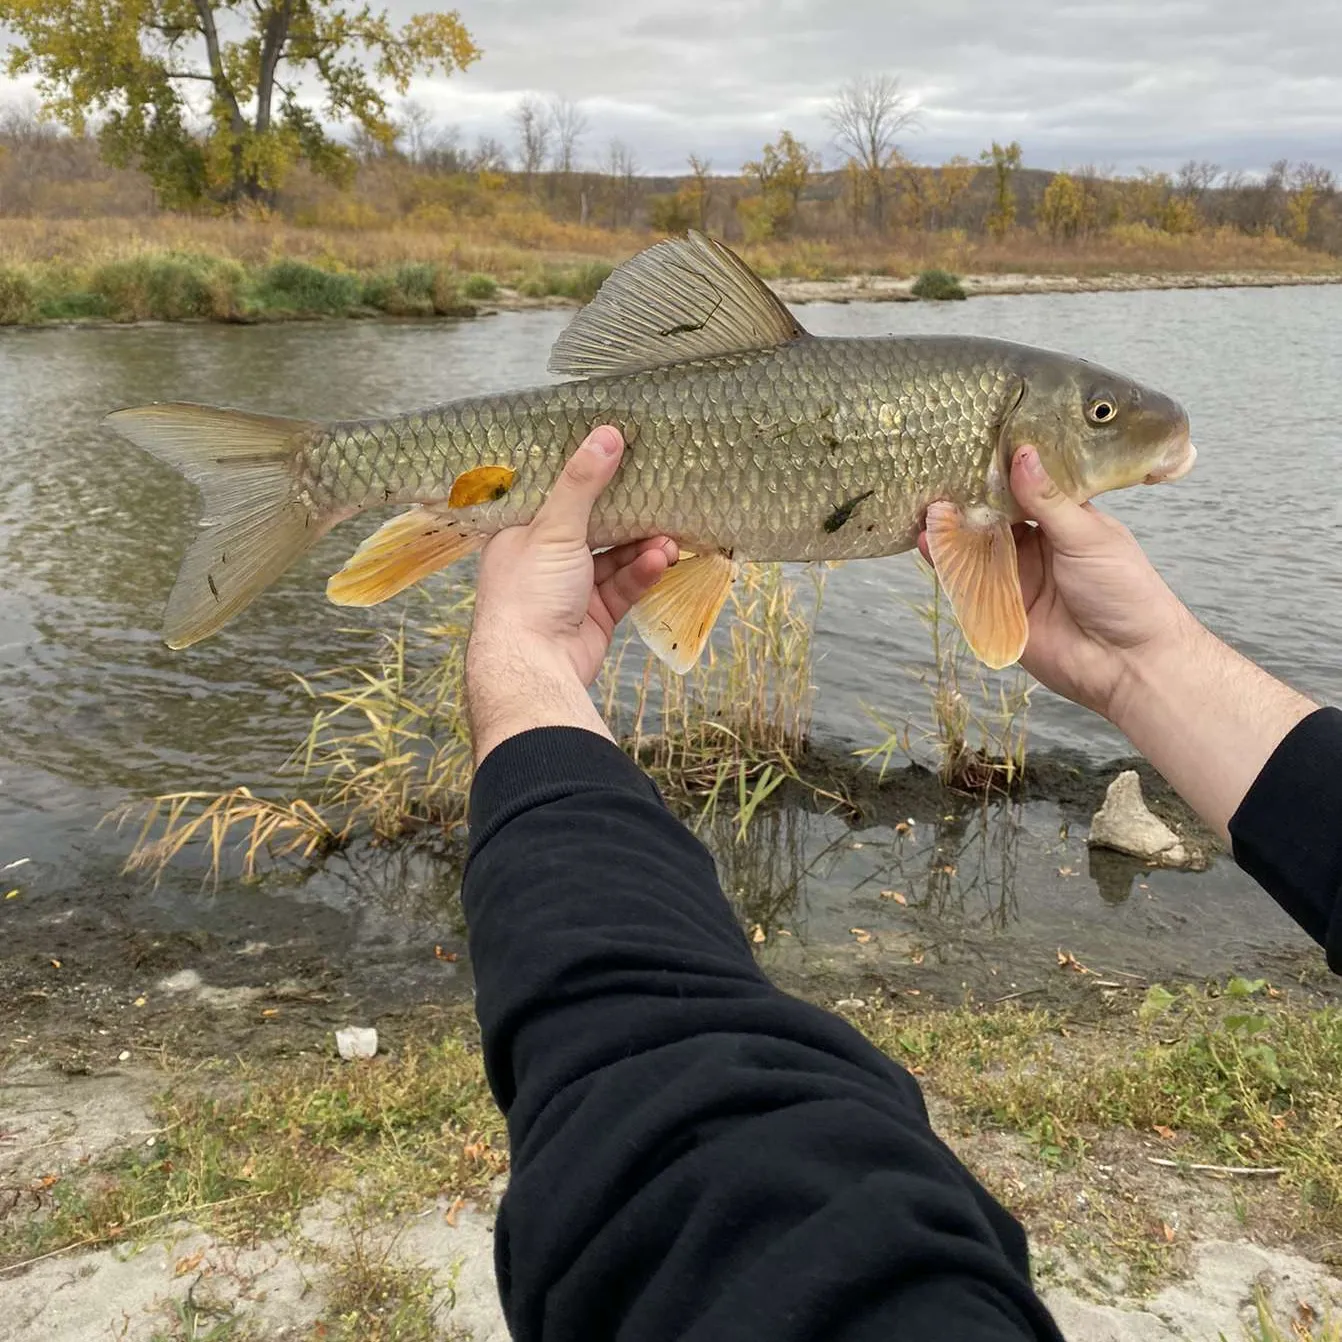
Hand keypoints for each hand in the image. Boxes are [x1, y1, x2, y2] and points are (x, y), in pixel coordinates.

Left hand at [467, 425, 676, 762]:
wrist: (535, 666)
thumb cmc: (528, 593)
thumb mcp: (555, 529)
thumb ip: (582, 483)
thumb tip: (607, 435)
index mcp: (518, 533)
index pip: (553, 494)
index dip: (584, 475)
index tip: (618, 453)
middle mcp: (542, 559)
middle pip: (590, 526)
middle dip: (627, 516)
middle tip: (659, 497)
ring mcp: (569, 589)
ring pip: (613, 558)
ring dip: (642, 548)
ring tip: (671, 539)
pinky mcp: (594, 614)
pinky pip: (622, 585)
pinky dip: (642, 573)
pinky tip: (661, 562)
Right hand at [921, 445, 1190, 719]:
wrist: (1128, 663)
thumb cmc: (1125, 591)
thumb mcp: (1087, 535)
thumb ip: (1047, 500)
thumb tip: (1022, 453)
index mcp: (1063, 521)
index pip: (1024, 488)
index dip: (999, 471)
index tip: (971, 447)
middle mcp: (1036, 546)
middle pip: (992, 517)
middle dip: (967, 499)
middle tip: (937, 473)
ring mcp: (1015, 578)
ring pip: (974, 549)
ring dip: (950, 530)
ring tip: (925, 506)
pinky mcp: (998, 610)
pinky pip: (966, 584)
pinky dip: (945, 565)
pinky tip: (927, 542)